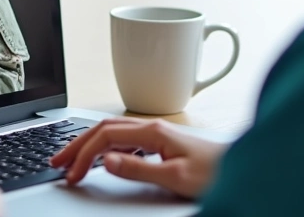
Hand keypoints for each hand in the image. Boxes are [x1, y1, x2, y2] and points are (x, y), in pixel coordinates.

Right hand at [50, 118, 225, 198]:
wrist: (246, 169)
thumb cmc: (216, 173)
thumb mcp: (175, 177)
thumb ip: (138, 168)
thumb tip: (105, 160)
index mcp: (153, 131)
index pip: (106, 137)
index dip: (83, 154)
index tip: (71, 173)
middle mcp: (153, 127)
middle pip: (104, 129)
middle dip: (77, 144)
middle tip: (57, 161)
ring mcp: (158, 133)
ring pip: (113, 132)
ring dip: (90, 145)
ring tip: (73, 160)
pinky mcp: (163, 141)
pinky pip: (126, 138)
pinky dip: (106, 147)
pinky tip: (104, 158)